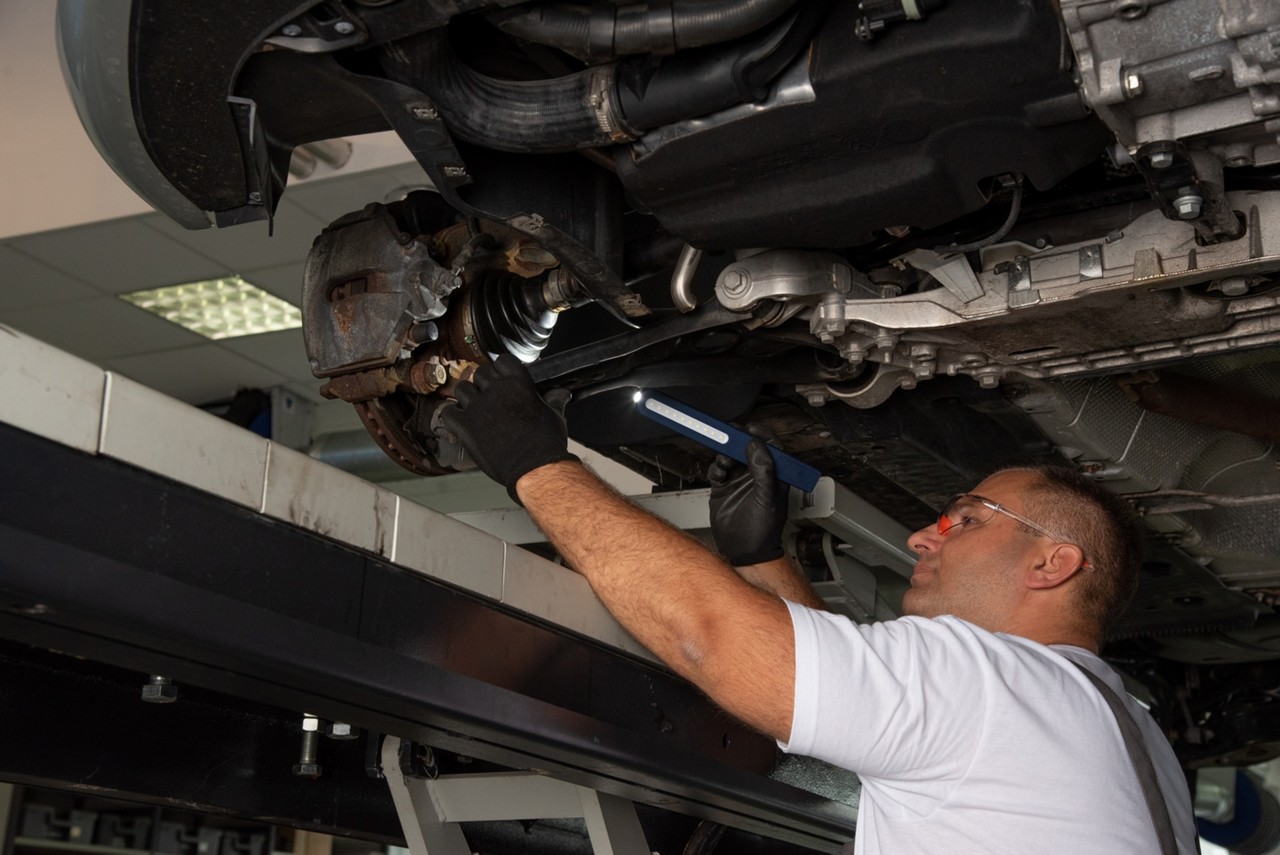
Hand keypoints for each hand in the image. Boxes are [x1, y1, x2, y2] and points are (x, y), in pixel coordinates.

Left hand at [437, 354, 577, 501]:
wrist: (532, 467)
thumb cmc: (545, 443)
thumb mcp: (554, 416)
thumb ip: (554, 401)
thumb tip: (562, 394)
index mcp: (518, 383)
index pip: (502, 361)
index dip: (501, 370)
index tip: (502, 379)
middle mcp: (495, 390)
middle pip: (480, 373)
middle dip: (483, 384)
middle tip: (489, 398)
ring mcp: (477, 406)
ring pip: (462, 389)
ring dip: (467, 397)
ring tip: (474, 409)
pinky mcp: (464, 425)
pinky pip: (448, 411)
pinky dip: (452, 415)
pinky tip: (461, 422)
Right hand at [708, 433, 788, 566]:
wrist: (743, 551)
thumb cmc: (763, 531)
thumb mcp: (767, 499)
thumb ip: (763, 471)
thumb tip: (756, 446)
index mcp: (775, 476)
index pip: (772, 448)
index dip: (763, 435)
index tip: (752, 428)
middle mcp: (757, 476)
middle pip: (748, 448)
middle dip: (738, 440)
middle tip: (730, 434)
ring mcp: (739, 481)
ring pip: (731, 457)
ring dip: (726, 455)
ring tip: (726, 463)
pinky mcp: (724, 488)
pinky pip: (718, 470)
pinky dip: (716, 468)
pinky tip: (720, 475)